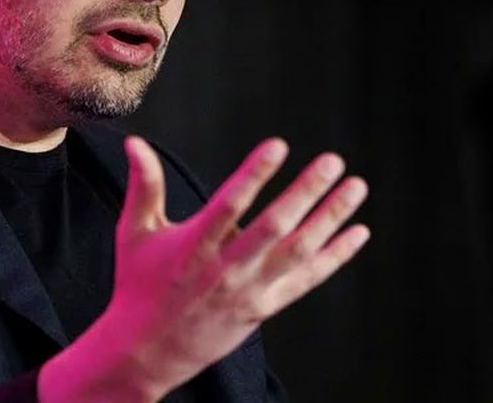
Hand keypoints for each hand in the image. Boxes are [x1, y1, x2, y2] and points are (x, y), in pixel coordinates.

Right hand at [40, 136, 368, 401]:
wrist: (148, 350)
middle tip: (333, 161)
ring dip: (330, 218)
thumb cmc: (140, 283)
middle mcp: (226, 268)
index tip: (278, 145)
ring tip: (356, 187)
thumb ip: (144, 185)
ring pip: (298, 252)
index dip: (254, 174)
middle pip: (274, 228)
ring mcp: (249, 290)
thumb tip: (135, 142)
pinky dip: (335, 256)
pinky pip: (307, 280)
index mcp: (194, 245)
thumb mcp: (134, 232)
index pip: (229, 205)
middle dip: (306, 193)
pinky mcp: (264, 307)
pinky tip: (358, 231)